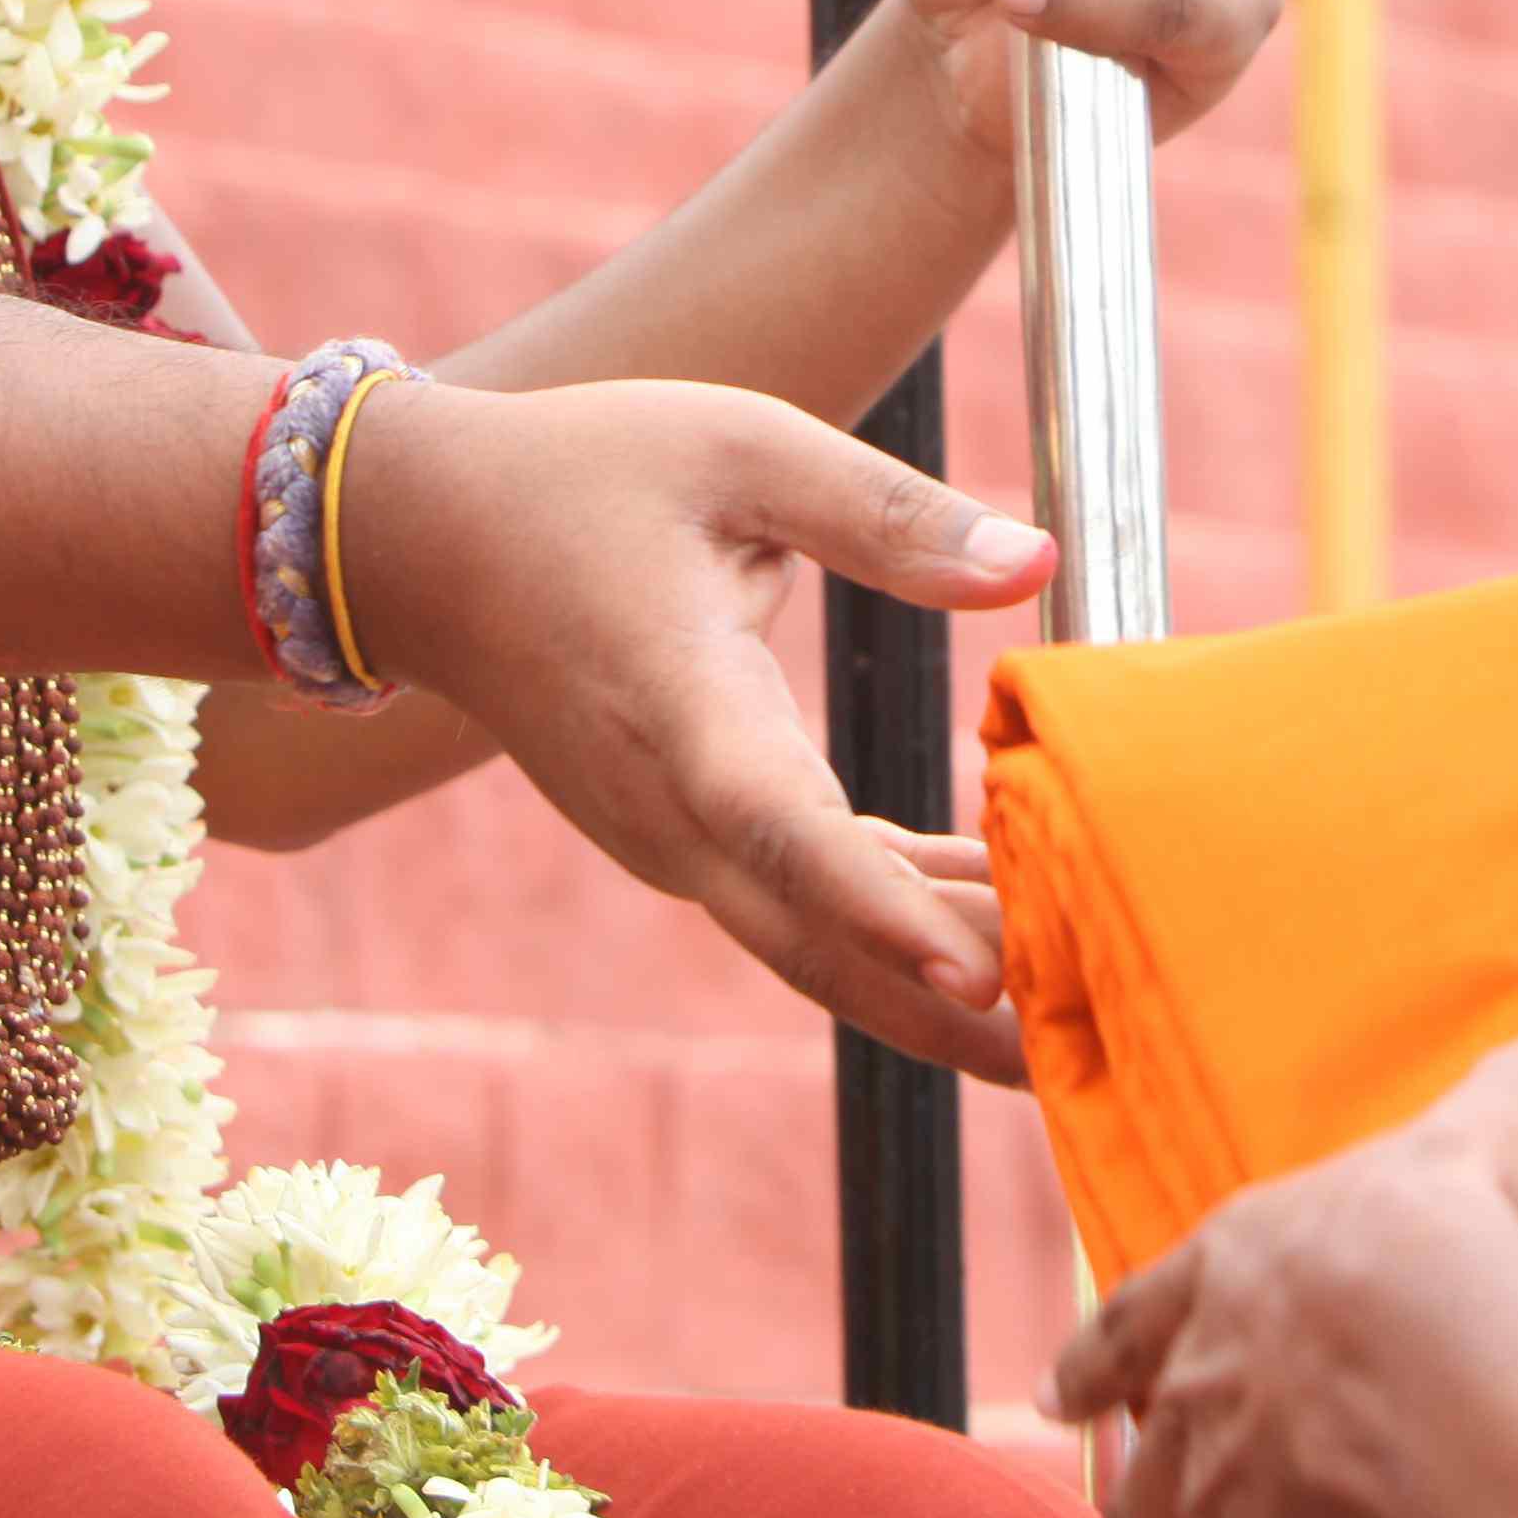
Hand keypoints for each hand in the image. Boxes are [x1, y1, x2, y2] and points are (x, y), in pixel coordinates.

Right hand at [333, 374, 1057, 1078]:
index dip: (882, 906)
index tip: (980, 975)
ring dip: (942, 989)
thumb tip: (1037, 564)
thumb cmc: (586, 474)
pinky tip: (1012, 917)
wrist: (427, 545)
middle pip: (820, 942)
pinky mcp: (686, 842)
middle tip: (1090, 1070)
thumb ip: (887, 515)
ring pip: (819, 944)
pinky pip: (803, 907)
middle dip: (953, 1016)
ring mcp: (671, 842)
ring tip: (1085, 1023)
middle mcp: (669, 807)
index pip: (783, 824)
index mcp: (679, 705)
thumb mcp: (740, 448)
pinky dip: (900, 926)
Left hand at [1046, 965, 1517, 1517]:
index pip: (1138, 1313)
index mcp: (1239, 1267)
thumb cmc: (1469, 1218)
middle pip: (1146, 1436)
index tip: (1063, 1387)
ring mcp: (1222, 1485)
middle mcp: (1206, 1379)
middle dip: (1140, 1463)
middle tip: (1121, 1483)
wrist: (1445, 1356)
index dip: (1105, 1351)